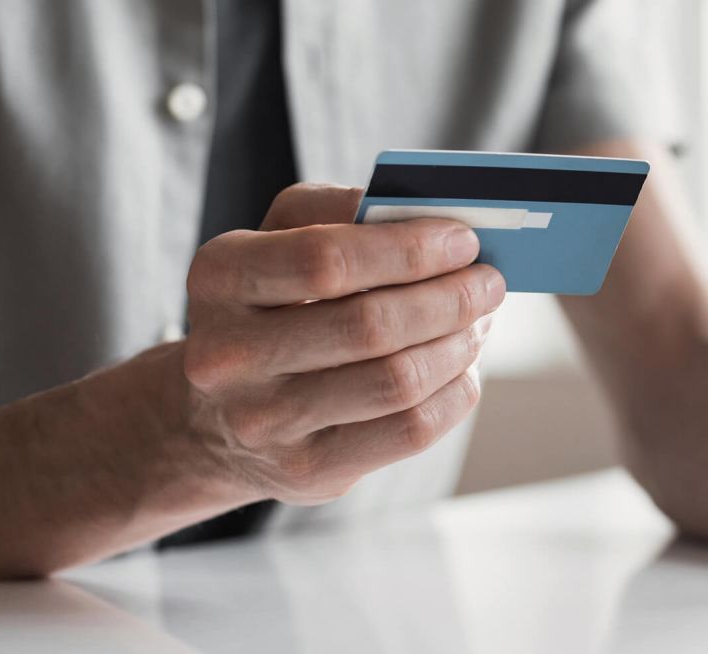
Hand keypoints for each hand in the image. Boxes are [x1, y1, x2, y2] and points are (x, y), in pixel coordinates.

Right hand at [181, 183, 503, 503]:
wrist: (217, 418)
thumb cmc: (272, 305)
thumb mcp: (279, 239)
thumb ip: (339, 211)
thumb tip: (427, 214)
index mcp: (221, 277)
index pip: (326, 260)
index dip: (408, 249)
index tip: (463, 240)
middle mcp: (228, 355)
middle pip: (370, 325)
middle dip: (450, 298)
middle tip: (489, 282)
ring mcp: (265, 421)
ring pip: (398, 381)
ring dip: (459, 344)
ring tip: (480, 321)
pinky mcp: (309, 470)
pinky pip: (411, 429)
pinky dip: (455, 391)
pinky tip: (462, 367)